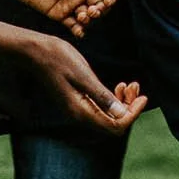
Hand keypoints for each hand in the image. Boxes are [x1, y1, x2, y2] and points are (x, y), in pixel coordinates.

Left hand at [0, 0, 119, 36]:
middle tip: (92, 11)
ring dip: (90, 19)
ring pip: (89, 15)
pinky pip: (73, 25)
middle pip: (102, 4)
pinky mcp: (58, 13)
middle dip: (101, 10)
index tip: (108, 1)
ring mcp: (70, 2)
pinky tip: (79, 31)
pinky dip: (79, 30)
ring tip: (82, 17)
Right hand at [16, 34, 145, 133]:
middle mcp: (78, 115)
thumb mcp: (83, 74)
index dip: (132, 114)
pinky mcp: (76, 102)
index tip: (143, 97)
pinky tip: (118, 86)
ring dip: (122, 103)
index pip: (114, 126)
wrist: (35, 51)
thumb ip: (102, 96)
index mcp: (80, 112)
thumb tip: (122, 114)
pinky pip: (100, 108)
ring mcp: (76, 109)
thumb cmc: (57, 58)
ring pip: (107, 116)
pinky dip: (112, 99)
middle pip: (112, 124)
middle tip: (135, 86)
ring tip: (129, 84)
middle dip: (128, 108)